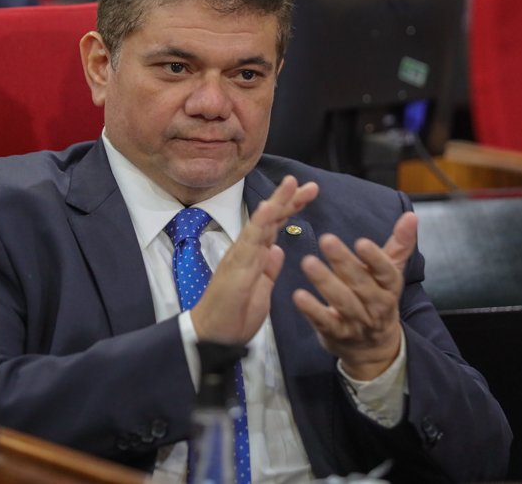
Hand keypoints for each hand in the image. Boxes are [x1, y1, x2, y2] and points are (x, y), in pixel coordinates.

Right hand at [191, 176, 318, 343]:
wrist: (212, 337)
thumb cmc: (235, 316)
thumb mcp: (262, 292)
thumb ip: (269, 270)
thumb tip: (277, 250)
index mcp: (255, 256)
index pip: (275, 227)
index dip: (291, 209)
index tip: (308, 193)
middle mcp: (247, 251)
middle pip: (270, 219)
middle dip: (289, 199)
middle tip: (310, 184)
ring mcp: (240, 256)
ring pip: (260, 224)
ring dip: (276, 202)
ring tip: (291, 183)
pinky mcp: (236, 267)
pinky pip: (249, 241)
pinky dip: (259, 223)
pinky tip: (269, 207)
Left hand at [293, 212, 417, 380]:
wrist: (374, 349)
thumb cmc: (378, 300)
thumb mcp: (391, 273)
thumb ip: (400, 244)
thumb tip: (411, 216)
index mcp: (389, 287)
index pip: (386, 272)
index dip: (375, 258)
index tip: (362, 242)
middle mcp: (376, 306)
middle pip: (361, 283)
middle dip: (344, 262)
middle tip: (326, 240)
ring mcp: (357, 322)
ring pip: (342, 302)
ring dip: (325, 282)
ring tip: (308, 262)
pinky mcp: (337, 334)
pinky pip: (325, 322)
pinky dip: (312, 310)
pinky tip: (299, 296)